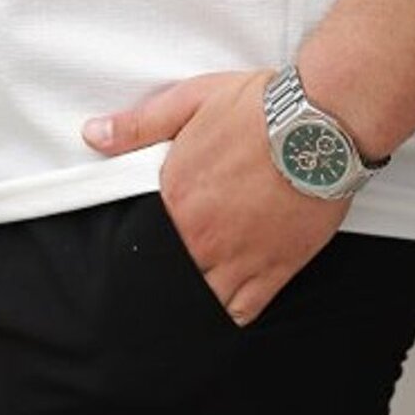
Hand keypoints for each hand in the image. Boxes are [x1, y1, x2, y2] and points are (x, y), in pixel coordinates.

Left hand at [82, 68, 349, 324]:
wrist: (320, 121)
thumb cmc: (259, 108)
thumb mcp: (190, 101)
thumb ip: (138, 125)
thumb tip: (93, 134)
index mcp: (176, 196)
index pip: (141, 237)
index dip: (142, 241)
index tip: (144, 244)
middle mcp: (202, 236)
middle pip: (170, 272)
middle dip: (166, 272)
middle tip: (168, 271)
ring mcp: (238, 257)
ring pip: (202, 298)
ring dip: (195, 295)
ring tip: (193, 290)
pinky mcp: (275, 269)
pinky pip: (244, 310)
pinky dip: (231, 313)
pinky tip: (226, 306)